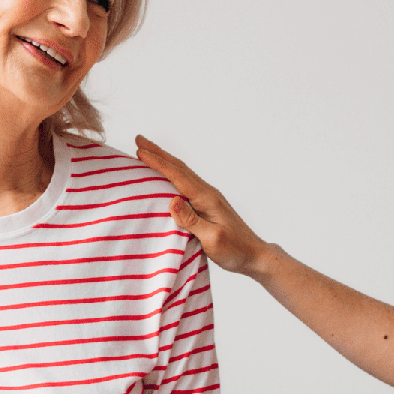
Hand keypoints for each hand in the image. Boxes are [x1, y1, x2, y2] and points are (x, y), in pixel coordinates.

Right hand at [134, 135, 279, 277]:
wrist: (254, 255)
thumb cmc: (235, 250)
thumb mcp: (213, 239)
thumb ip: (192, 221)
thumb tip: (172, 200)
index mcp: (206, 199)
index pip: (178, 176)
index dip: (158, 163)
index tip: (140, 151)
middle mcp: (207, 193)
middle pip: (179, 168)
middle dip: (158, 153)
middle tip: (139, 139)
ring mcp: (207, 197)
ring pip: (182, 173)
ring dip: (164, 160)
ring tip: (148, 151)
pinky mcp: (207, 204)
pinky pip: (184, 183)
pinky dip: (171, 173)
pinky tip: (166, 175)